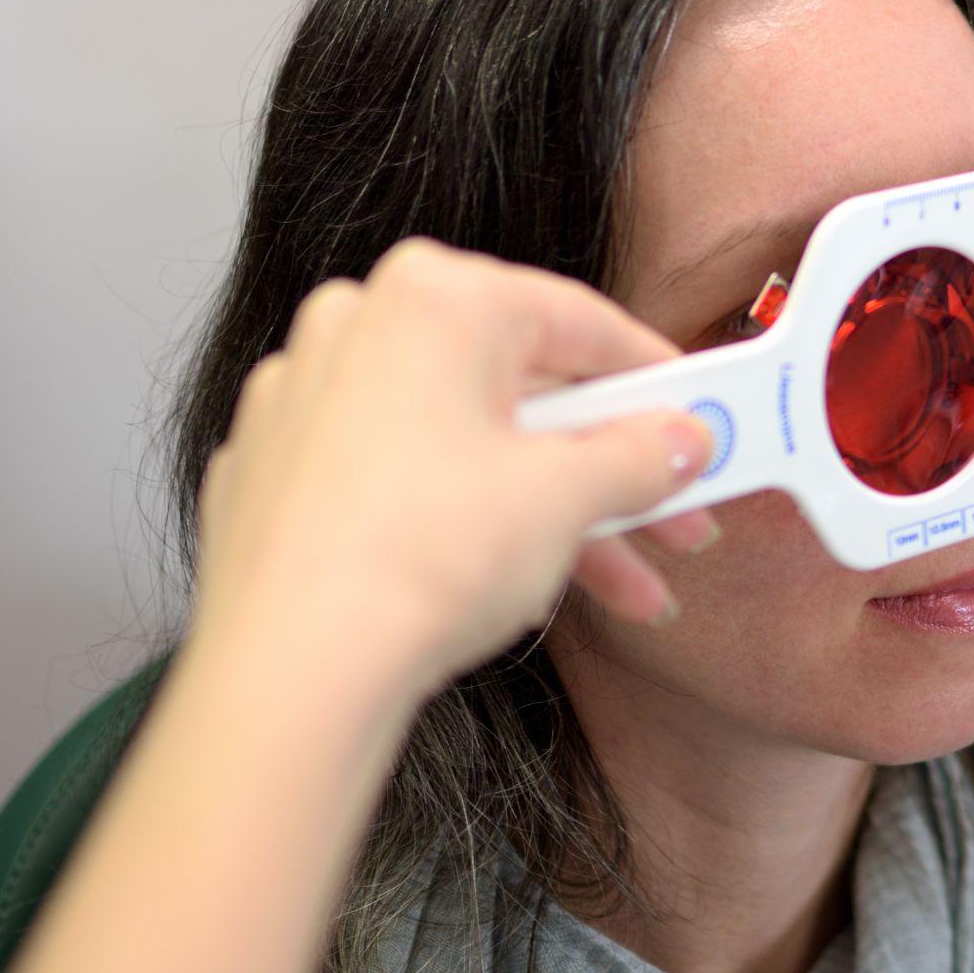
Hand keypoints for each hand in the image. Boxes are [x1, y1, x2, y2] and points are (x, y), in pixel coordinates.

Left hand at [185, 235, 719, 706]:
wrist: (291, 673)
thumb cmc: (414, 562)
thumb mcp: (568, 499)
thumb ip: (639, 456)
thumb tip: (679, 441)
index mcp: (434, 300)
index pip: (579, 321)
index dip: (655, 378)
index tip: (697, 416)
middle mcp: (359, 326)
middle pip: (523, 389)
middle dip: (608, 468)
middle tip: (670, 515)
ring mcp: (307, 397)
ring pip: (465, 442)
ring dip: (551, 512)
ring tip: (622, 586)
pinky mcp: (276, 471)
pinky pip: (401, 479)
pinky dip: (465, 520)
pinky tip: (519, 583)